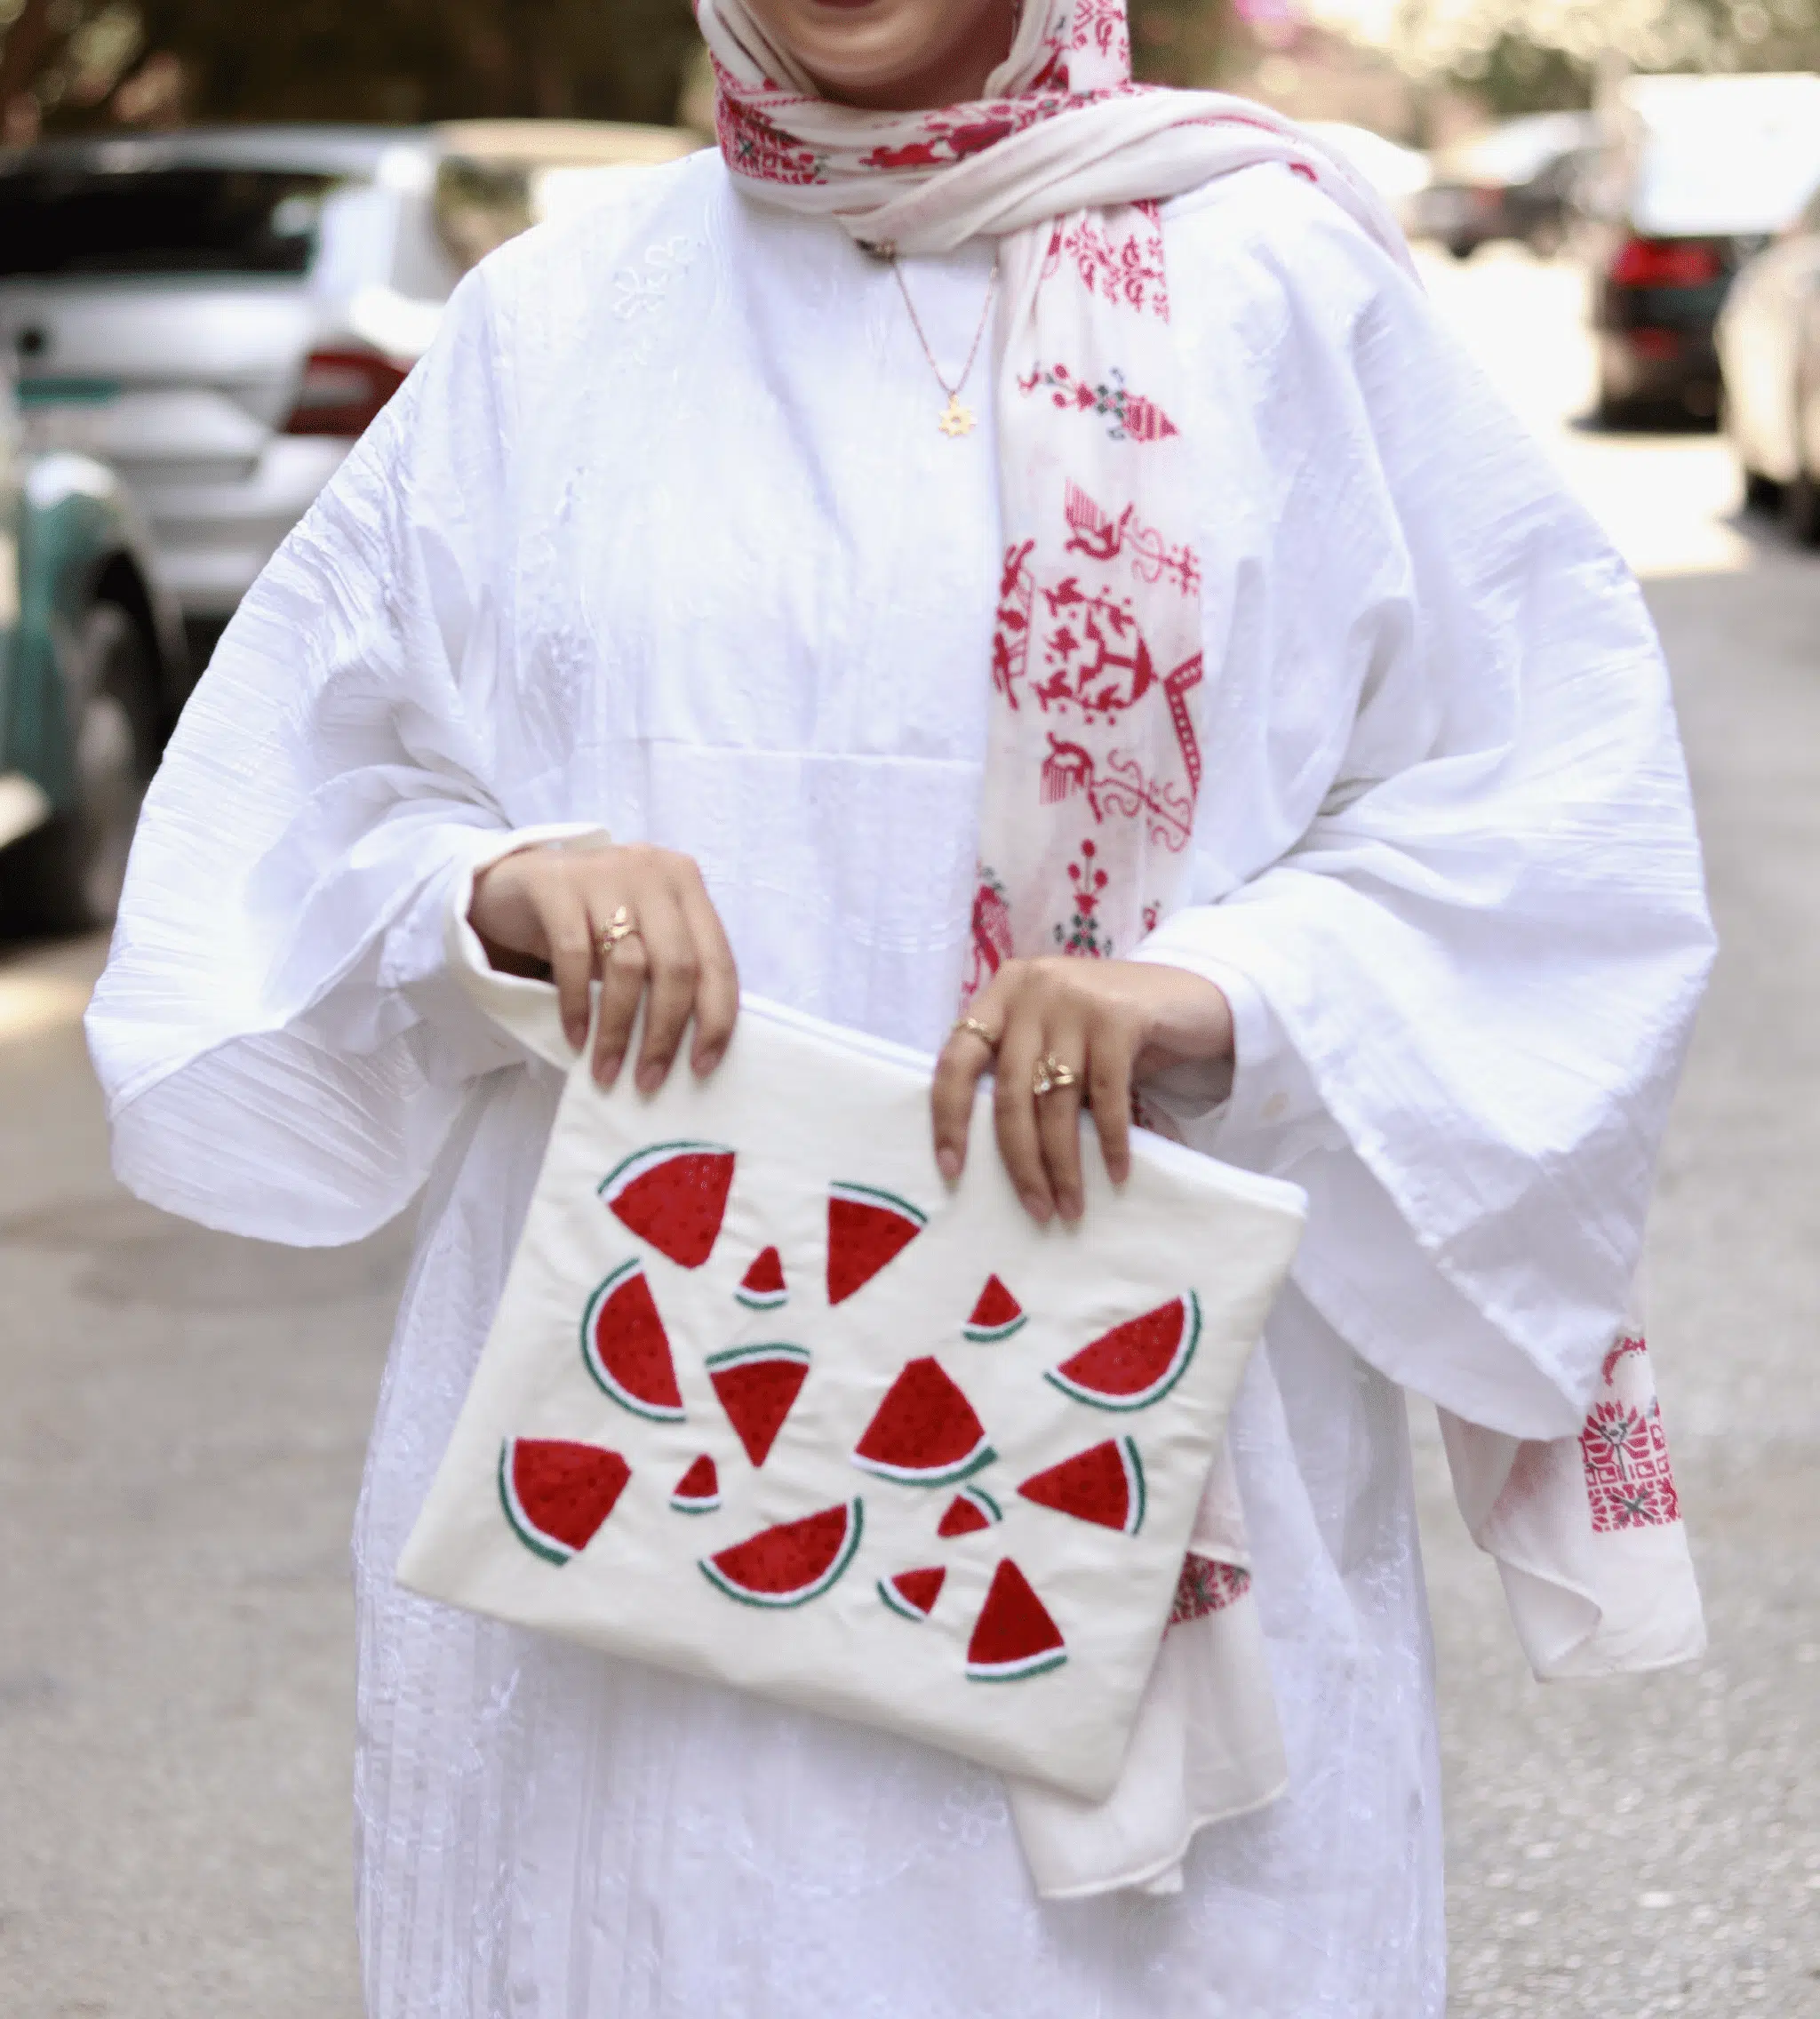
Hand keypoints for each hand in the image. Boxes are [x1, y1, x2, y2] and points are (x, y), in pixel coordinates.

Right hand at [469, 842, 738, 1090]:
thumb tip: (693, 1046)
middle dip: (664, 1033)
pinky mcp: (557, 885)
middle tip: (648, 1080)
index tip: (701, 1067)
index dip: (716, 1019)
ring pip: (627, 966)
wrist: (514, 885)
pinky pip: (574, 956)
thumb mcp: (641, 934)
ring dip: (618, 1029)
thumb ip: (671, 968)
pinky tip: (576, 1038)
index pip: (717, 960)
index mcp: (687, 884)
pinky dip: (577, 1004)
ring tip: (607, 1070)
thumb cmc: (591, 921)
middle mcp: (653, 872)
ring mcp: (605, 873)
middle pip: (676, 966)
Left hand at [930, 959, 1232, 1223]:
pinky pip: (1106, 1097)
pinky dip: (1111, 1141)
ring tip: (1071, 1206)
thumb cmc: (1115, 1031)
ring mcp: (1075, 998)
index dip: (948, 1119)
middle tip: (1036, 1209)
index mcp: (1003, 993)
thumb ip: (1025, 1070)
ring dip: (1064, 1165)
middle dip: (1021, 1161)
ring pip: (1056, 1101)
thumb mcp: (1059, 1038)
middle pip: (1010, 1093)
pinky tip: (1117, 1173)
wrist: (1193, 998)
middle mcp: (1032, 989)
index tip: (951, 1170)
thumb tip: (995, 1154)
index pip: (956, 1060)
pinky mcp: (1119, 1016)